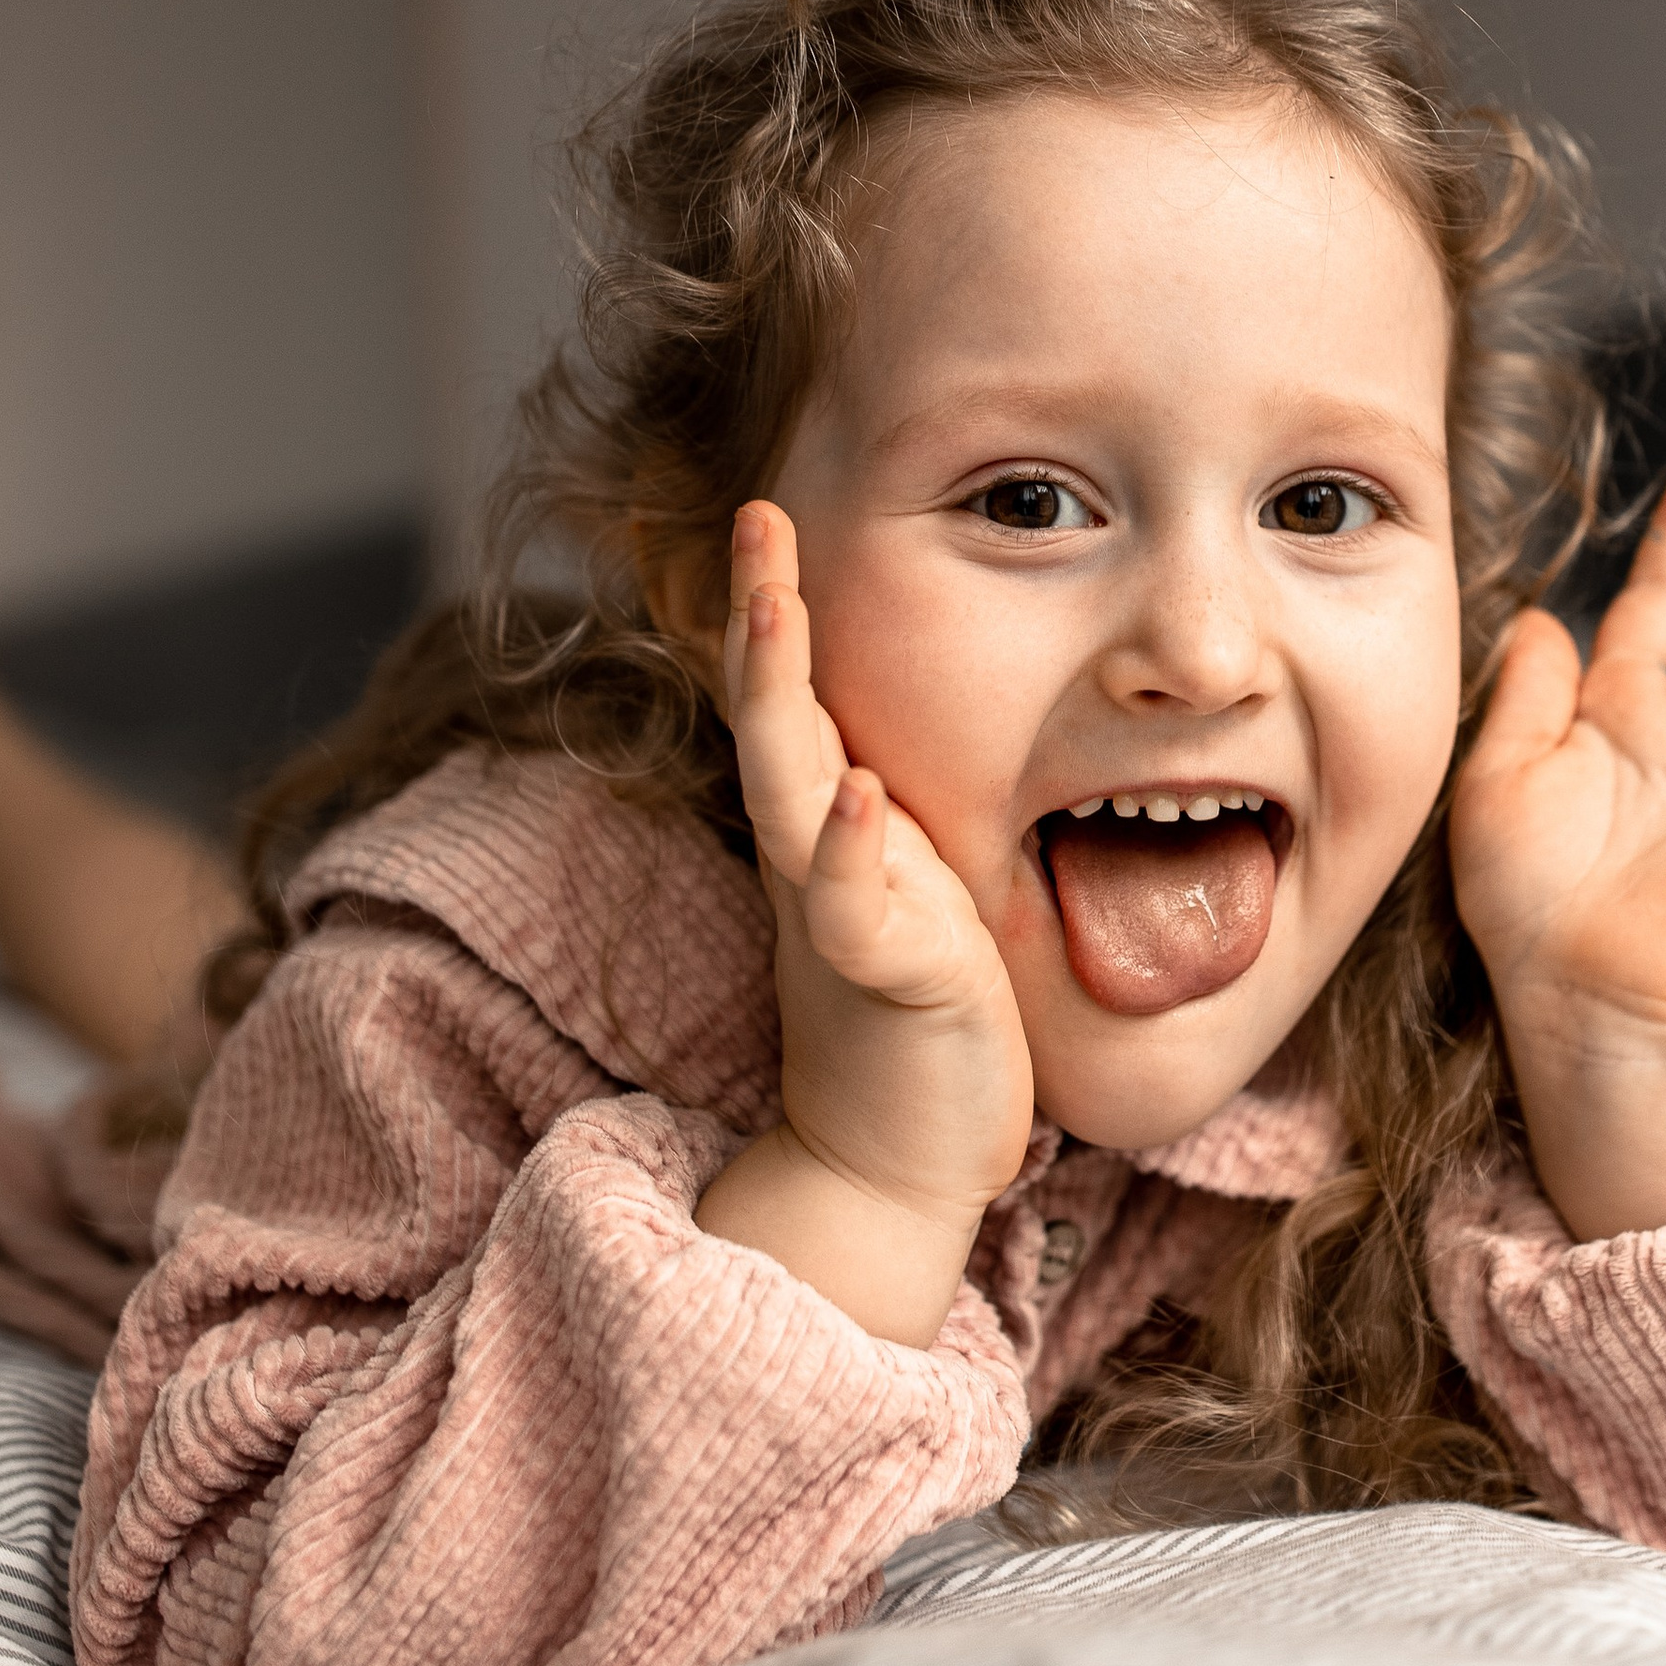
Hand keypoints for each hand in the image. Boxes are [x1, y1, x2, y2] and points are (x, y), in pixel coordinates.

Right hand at [693, 502, 1033, 1342]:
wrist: (894, 1156)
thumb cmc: (909, 1005)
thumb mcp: (895, 877)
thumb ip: (878, 802)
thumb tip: (880, 724)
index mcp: (823, 824)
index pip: (788, 696)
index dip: (772, 605)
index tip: (767, 509)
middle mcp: (814, 854)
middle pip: (772, 718)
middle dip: (762, 617)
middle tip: (757, 518)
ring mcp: (840, 911)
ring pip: (793, 792)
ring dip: (780, 699)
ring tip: (773, 610)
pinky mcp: (885, 976)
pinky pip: (858, 907)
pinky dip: (853, 851)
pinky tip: (859, 797)